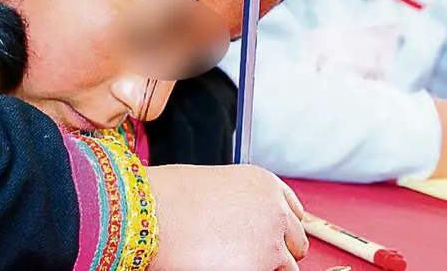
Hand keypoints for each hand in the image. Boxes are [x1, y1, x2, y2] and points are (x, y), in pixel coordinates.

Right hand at [148, 164, 307, 270]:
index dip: (279, 229)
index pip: (293, 213)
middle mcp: (275, 211)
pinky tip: (220, 265)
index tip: (269, 238)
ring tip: (228, 260)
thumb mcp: (217, 186)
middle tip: (248, 257)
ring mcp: (271, 243)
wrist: (150, 212)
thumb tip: (244, 227)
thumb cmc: (167, 197)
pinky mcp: (260, 269)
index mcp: (265, 184)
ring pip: (286, 268)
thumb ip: (243, 205)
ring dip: (265, 267)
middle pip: (296, 242)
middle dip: (278, 252)